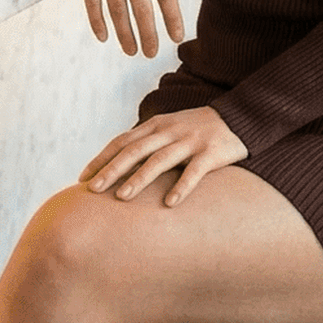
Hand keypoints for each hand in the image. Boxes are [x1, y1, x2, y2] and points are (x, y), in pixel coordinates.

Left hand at [80, 106, 248, 206]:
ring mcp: (191, 141)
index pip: (123, 141)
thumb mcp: (169, 130)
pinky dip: (182, 186)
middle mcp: (170, 131)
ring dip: (139, 178)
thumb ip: (146, 143)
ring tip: (121, 197)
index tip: (83, 178)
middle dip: (111, 169)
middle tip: (92, 190)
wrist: (239, 118)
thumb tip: (116, 166)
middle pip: (135, 150)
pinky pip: (195, 172)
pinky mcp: (212, 152)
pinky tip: (170, 203)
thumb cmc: (197, 130)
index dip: (102, 158)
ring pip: (160, 160)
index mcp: (157, 125)